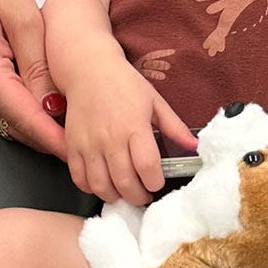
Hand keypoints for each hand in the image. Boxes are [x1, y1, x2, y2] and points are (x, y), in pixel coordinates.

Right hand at [0, 0, 67, 157]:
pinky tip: (56, 112)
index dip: (56, 138)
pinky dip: (31, 117)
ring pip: (13, 125)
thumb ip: (39, 64)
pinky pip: (5, 114)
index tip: (82, 150)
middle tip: (93, 141)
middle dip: (54, 139)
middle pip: (20, 128)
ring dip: (44, 130)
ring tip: (80, 129)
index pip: (25, 118)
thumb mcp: (24, 17)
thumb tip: (55, 105)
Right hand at [63, 55, 195, 206]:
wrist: (89, 69)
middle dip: (138, 197)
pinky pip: (79, 178)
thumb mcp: (155, 101)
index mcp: (134, 127)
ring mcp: (89, 144)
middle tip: (143, 194)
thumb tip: (194, 146)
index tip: (157, 183)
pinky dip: (90, 188)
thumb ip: (175, 127)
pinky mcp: (72, 146)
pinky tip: (102, 183)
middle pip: (125, 183)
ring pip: (101, 186)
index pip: (147, 167)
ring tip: (124, 192)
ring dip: (115, 196)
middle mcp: (110, 139)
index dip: (155, 183)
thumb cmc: (124, 84)